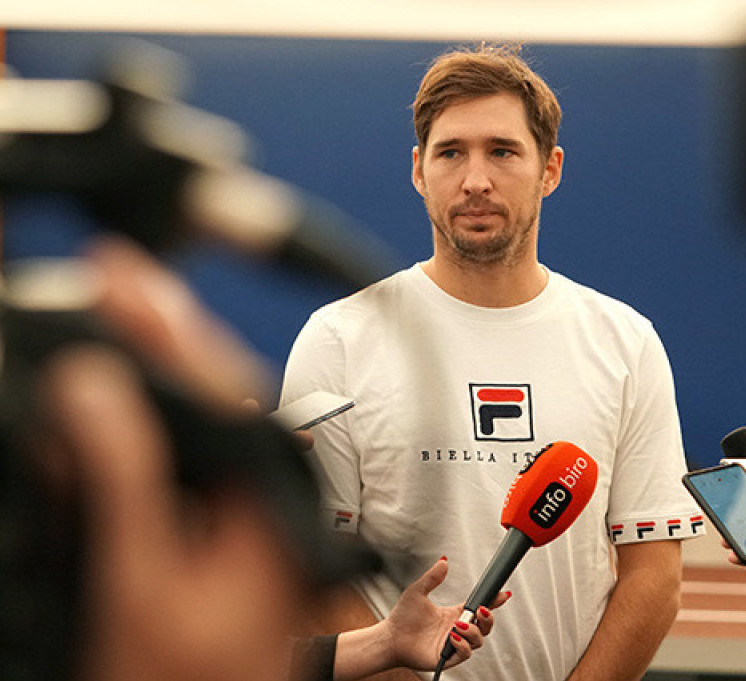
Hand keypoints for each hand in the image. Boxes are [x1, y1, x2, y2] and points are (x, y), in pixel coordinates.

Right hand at [31, 237, 312, 680]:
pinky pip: (192, 460)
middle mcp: (263, 498)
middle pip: (216, 396)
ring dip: (164, 370)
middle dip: (167, 333)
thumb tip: (94, 387)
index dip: (166, 324)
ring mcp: (243, 513)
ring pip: (204, 424)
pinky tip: (127, 398)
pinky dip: (156, 425)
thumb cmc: (184, 676)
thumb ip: (124, 479)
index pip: (215, 389)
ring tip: (124, 314)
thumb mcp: (142, 579)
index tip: (124, 271)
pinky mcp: (221, 531)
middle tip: (121, 275)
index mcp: (262, 502)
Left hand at [386, 558, 508, 669]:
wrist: (390, 638)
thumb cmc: (402, 618)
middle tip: (481, 609)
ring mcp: (453, 643)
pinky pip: (464, 654)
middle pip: (485, 626)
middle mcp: (456, 629)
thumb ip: (433, 577)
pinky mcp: (447, 657)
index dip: (493, 601)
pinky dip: (462, 645)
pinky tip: (452, 635)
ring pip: (478, 640)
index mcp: (454, 614)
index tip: (503, 593)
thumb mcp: (418, 591)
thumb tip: (443, 561)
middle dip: (489, 618)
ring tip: (458, 623)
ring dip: (472, 631)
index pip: (479, 608)